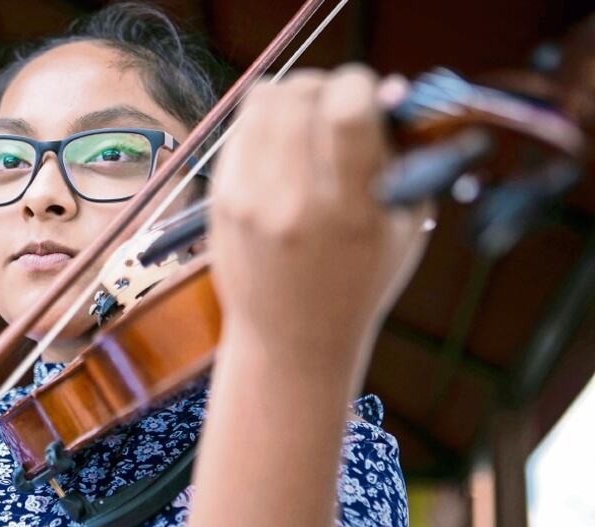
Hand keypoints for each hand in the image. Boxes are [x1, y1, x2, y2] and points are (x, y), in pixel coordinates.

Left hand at [209, 65, 429, 360]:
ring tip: (310, 122)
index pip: (346, 109)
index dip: (359, 85)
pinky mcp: (221, 201)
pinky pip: (240, 129)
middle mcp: (292, 204)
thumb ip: (406, 158)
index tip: (368, 98)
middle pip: (298, 96)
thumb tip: (393, 90)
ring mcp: (249, 202)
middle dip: (324, 86)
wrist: (291, 340)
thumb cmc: (359, 282)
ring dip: (292, 98)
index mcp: (349, 212)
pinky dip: (265, 123)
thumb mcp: (403, 228)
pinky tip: (283, 148)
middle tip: (337, 107)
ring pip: (262, 102)